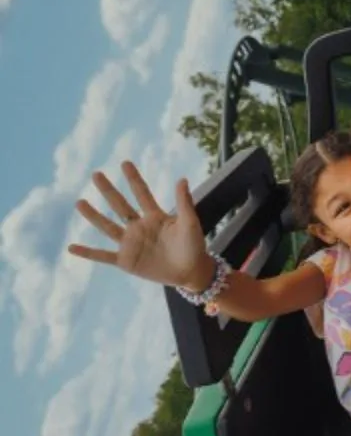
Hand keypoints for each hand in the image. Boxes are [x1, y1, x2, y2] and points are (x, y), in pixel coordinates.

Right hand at [68, 162, 211, 291]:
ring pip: (108, 227)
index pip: (142, 193)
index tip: (125, 163)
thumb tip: (182, 178)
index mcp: (155, 216)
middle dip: (109, 190)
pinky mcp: (126, 261)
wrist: (192, 272)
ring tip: (79, 202)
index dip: (134, 179)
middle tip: (96, 174)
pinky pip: (103, 256)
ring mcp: (131, 244)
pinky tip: (71, 247)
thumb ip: (184, 203)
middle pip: (120, 206)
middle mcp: (139, 227)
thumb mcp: (190, 223)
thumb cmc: (194, 246)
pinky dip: (88, 253)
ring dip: (93, 216)